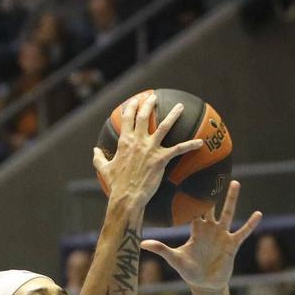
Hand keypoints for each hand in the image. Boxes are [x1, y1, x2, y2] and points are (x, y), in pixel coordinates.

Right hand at [90, 91, 202, 209]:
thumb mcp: (104, 169)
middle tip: (154, 98)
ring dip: (173, 115)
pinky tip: (200, 143)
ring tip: (180, 107)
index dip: (131, 107)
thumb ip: (98, 158)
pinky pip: (178, 149)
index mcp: (124, 141)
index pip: (127, 118)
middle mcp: (138, 141)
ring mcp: (150, 148)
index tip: (135, 100)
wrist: (127, 197)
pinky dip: (190, 145)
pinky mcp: (160, 159)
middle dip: (149, 104)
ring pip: (164, 126)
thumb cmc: (115, 185)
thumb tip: (94, 151)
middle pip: (144, 116)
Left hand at [141, 179, 260, 293]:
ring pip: (228, 213)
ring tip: (235, 183)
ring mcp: (222, 235)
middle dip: (213, 191)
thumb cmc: (189, 271)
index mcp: (196, 230)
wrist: (204, 284)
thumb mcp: (174, 259)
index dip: (192, 196)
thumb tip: (142, 243)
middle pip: (212, 206)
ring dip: (231, 199)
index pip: (194, 210)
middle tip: (214, 172)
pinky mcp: (232, 245)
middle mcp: (210, 229)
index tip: (190, 179)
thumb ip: (161, 249)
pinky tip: (258, 214)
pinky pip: (242, 232)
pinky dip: (250, 224)